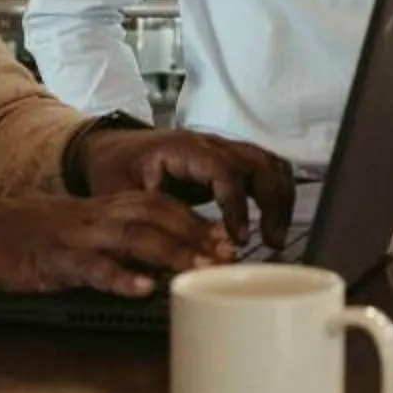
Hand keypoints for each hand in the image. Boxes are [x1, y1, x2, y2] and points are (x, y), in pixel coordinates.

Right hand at [0, 192, 228, 297]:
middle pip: (155, 215)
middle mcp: (92, 217)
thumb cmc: (17, 238)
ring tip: (198, 270)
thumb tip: (149, 265)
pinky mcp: (49, 261)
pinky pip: (89, 267)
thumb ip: (107, 242)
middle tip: (226, 255)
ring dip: (170, 252)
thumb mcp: (69, 233)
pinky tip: (140, 289)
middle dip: (195, 234)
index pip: (159, 204)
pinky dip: (118, 277)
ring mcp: (72, 237)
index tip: (225, 239)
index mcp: (99, 210)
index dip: (195, 220)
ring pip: (131, 235)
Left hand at [76, 127, 295, 251]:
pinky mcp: (228, 159)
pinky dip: (276, 192)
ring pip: (268, 163)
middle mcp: (209, 143)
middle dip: (272, 203)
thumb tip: (180, 249)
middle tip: (271, 241)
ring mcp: (222, 148)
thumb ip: (150, 218)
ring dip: (280, 198)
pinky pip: (265, 168)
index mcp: (183, 148)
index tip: (240, 237)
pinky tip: (274, 221)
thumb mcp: (120, 194)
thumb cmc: (114, 169)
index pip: (224, 170)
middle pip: (258, 163)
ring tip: (276, 236)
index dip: (237, 204)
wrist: (112, 148)